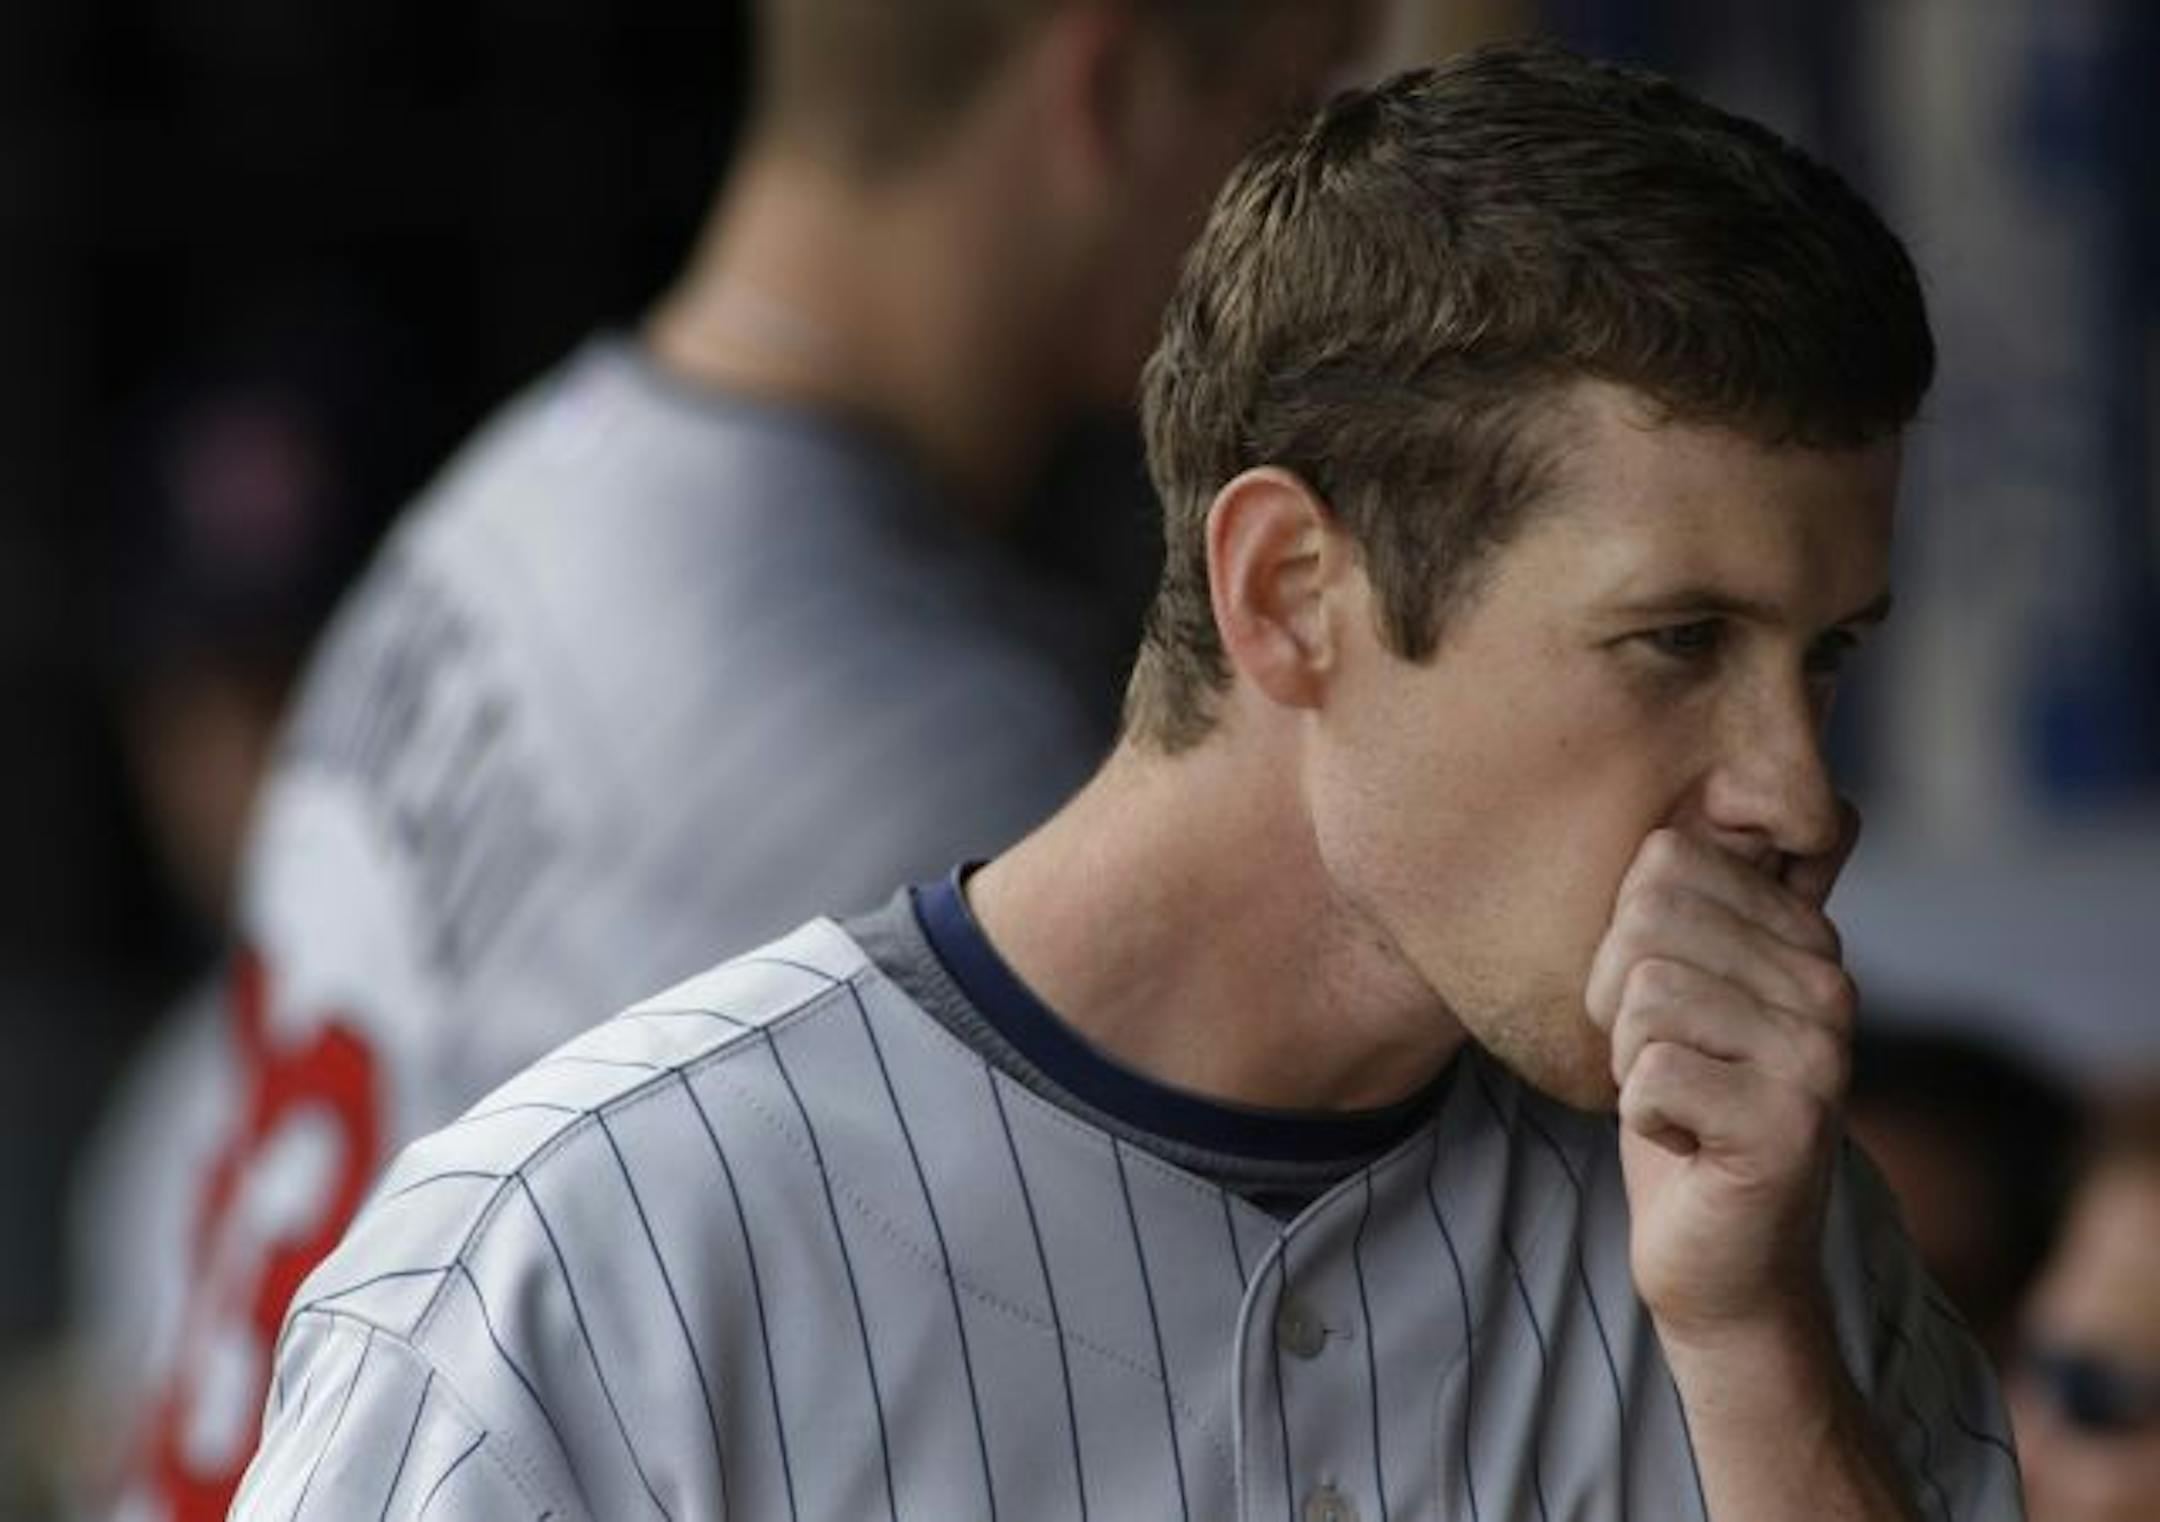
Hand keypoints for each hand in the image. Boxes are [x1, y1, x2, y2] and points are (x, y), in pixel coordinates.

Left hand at [1585, 816, 1858, 1347]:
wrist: (1720, 1258)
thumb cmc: (1683, 1112)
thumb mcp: (1679, 989)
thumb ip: (1687, 901)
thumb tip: (1696, 793)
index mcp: (1804, 934)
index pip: (1664, 860)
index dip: (1621, 938)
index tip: (1660, 1005)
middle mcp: (1830, 982)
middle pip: (1645, 919)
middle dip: (1615, 1000)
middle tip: (1660, 1061)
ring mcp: (1819, 1052)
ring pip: (1642, 997)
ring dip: (1629, 1062)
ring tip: (1679, 1099)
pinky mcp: (1789, 1123)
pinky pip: (1649, 1076)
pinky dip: (1643, 1116)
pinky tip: (1689, 1143)